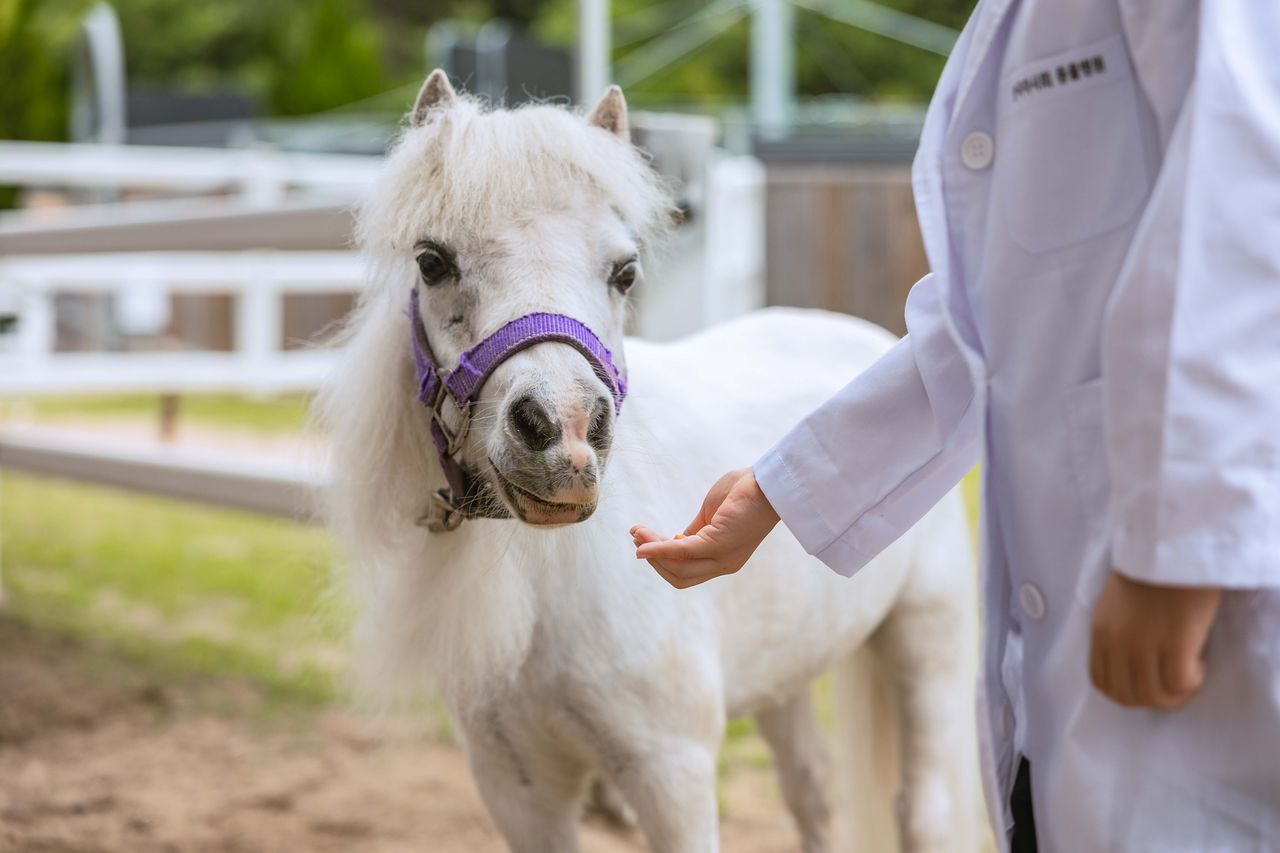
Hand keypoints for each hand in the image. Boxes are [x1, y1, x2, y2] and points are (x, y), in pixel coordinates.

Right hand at [631, 467, 779, 588]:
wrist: (768, 480)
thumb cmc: (744, 493)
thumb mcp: (711, 517)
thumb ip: (693, 533)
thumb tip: (671, 542)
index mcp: (722, 559)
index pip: (686, 571)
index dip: (661, 561)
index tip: (642, 541)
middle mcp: (723, 564)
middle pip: (679, 576)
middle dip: (653, 559)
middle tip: (635, 537)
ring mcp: (723, 557)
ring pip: (678, 568)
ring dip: (652, 553)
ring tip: (636, 534)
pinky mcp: (719, 543)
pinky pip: (682, 552)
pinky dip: (659, 550)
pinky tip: (642, 544)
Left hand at [1089, 571, 1221, 708]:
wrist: (1172, 544)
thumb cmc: (1151, 571)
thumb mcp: (1115, 604)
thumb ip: (1116, 633)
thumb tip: (1130, 663)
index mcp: (1099, 631)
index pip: (1101, 682)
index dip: (1128, 692)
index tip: (1149, 681)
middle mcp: (1116, 641)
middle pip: (1127, 696)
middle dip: (1153, 698)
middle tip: (1174, 682)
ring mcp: (1143, 643)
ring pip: (1154, 696)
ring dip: (1175, 694)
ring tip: (1189, 673)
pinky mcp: (1174, 641)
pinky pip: (1179, 683)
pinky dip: (1191, 682)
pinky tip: (1198, 664)